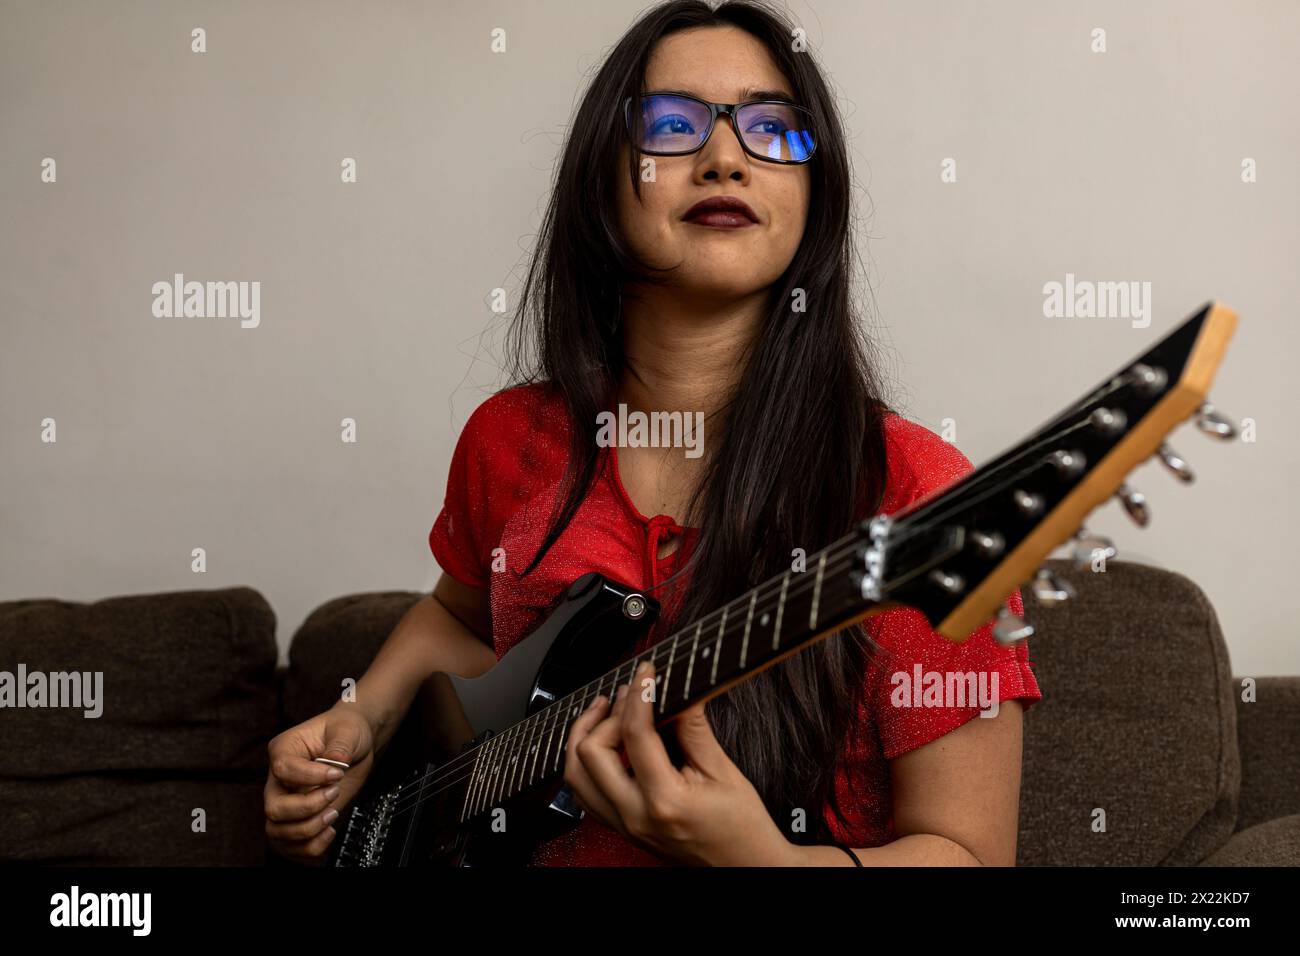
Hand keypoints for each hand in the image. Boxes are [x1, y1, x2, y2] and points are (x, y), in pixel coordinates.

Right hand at [264, 704, 374, 863]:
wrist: (355, 746)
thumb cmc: (346, 731)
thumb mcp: (348, 729)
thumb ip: (340, 745)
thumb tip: (336, 764)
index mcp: (284, 750)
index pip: (283, 770)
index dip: (310, 777)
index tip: (336, 774)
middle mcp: (278, 779)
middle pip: (273, 807)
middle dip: (307, 808)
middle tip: (334, 793)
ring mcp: (285, 801)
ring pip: (276, 831)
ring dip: (308, 830)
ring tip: (332, 813)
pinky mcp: (296, 820)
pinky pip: (289, 847)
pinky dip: (309, 847)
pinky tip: (329, 831)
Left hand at [562, 659, 795, 865]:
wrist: (747, 867)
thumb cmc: (742, 827)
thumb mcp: (723, 771)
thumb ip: (693, 728)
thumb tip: (676, 689)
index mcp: (664, 800)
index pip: (635, 734)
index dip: (639, 693)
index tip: (647, 672)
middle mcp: (635, 816)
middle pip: (590, 753)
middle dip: (605, 715)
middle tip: (628, 692)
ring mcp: (624, 826)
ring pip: (575, 776)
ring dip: (585, 737)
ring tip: (605, 711)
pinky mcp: (622, 829)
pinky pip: (584, 794)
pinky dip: (586, 763)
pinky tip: (604, 743)